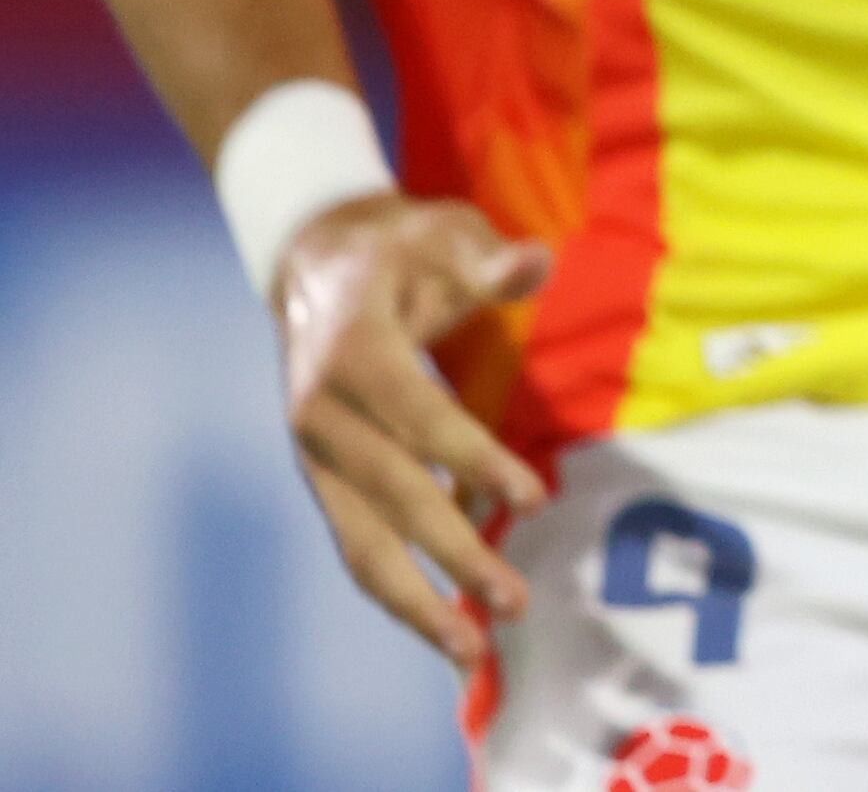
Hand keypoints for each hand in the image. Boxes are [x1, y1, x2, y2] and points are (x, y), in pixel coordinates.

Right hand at [272, 193, 552, 670]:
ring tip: (469, 651)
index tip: (530, 499)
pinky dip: (397, 586)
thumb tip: (535, 264)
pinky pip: (356, 542)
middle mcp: (320, 413)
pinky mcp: (322, 478)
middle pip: (391, 496)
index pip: (419, 415)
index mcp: (352, 351)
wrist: (315, 263)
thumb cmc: (398, 249)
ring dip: (414, 600)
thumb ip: (489, 260)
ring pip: (360, 542)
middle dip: (452, 555)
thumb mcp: (443, 234)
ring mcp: (314, 454)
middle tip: (514, 601)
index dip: (472, 458)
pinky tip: (444, 620)